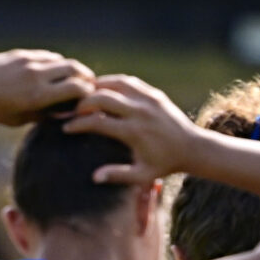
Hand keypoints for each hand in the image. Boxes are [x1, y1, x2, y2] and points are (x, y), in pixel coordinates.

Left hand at [0, 49, 95, 125]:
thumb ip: (43, 114)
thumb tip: (64, 112)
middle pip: (74, 68)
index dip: (87, 91)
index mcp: (37, 96)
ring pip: (60, 60)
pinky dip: (54, 63)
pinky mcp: (21, 54)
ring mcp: (28, 61)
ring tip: (74, 77)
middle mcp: (35, 76)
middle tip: (90, 84)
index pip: (75, 88)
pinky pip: (46, 55)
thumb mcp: (19, 119)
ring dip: (70, 68)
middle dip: (85, 76)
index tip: (90, 97)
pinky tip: (54, 71)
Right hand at [64, 75, 197, 185]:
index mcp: (133, 132)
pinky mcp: (154, 94)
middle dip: (82, 103)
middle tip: (72, 111)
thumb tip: (94, 177)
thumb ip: (118, 175)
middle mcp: (140, 112)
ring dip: (96, 88)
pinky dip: (112, 83)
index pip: (97, 121)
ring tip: (84, 97)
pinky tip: (103, 90)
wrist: (192, 148)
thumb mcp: (142, 175)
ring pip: (114, 84)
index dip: (78, 124)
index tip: (66, 128)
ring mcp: (148, 99)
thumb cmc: (164, 164)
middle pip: (102, 98)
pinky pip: (128, 82)